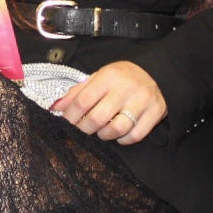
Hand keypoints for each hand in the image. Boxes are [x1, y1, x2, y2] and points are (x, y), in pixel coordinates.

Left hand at [50, 60, 165, 144]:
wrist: (156, 73)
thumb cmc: (121, 78)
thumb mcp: (99, 77)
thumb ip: (78, 92)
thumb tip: (56, 107)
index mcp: (109, 76)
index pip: (83, 100)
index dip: (71, 116)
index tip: (67, 122)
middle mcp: (126, 88)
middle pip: (97, 118)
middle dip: (85, 129)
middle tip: (83, 129)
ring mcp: (143, 101)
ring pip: (116, 130)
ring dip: (104, 135)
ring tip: (101, 130)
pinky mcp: (155, 112)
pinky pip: (135, 136)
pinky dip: (123, 139)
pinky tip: (119, 133)